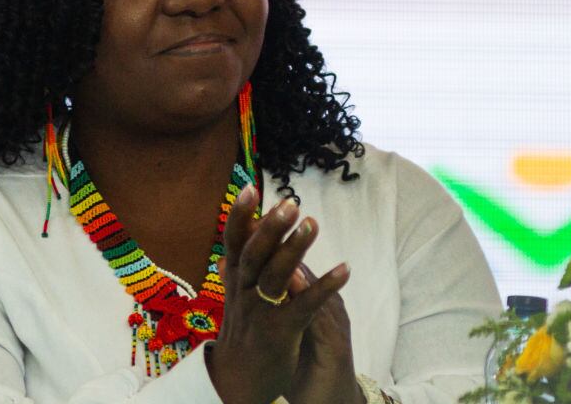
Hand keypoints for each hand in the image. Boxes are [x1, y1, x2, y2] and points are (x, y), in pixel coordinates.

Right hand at [206, 186, 350, 403]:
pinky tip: (344, 269)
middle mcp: (243, 292)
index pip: (233, 242)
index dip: (239, 216)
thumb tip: (226, 253)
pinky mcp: (281, 332)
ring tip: (313, 223)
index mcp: (234, 281)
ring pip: (276, 276)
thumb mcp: (235, 301)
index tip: (248, 188)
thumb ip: (234, 275)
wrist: (240, 381)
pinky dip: (325, 286)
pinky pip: (303, 306)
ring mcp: (261, 312)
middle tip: (289, 203)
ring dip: (294, 248)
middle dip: (270, 228)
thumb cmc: (243, 334)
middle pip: (254, 255)